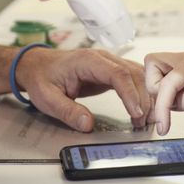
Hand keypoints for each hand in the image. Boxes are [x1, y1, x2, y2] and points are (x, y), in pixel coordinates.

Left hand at [15, 47, 150, 131]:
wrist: (36, 65)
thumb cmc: (41, 77)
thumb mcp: (48, 98)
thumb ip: (67, 111)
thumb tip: (87, 124)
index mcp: (87, 60)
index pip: (117, 74)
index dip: (130, 93)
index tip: (136, 112)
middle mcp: (102, 58)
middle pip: (132, 74)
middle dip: (143, 98)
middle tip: (144, 122)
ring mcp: (108, 63)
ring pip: (137, 75)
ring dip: (145, 96)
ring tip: (146, 119)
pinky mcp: (110, 71)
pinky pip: (132, 79)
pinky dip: (141, 93)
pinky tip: (142, 109)